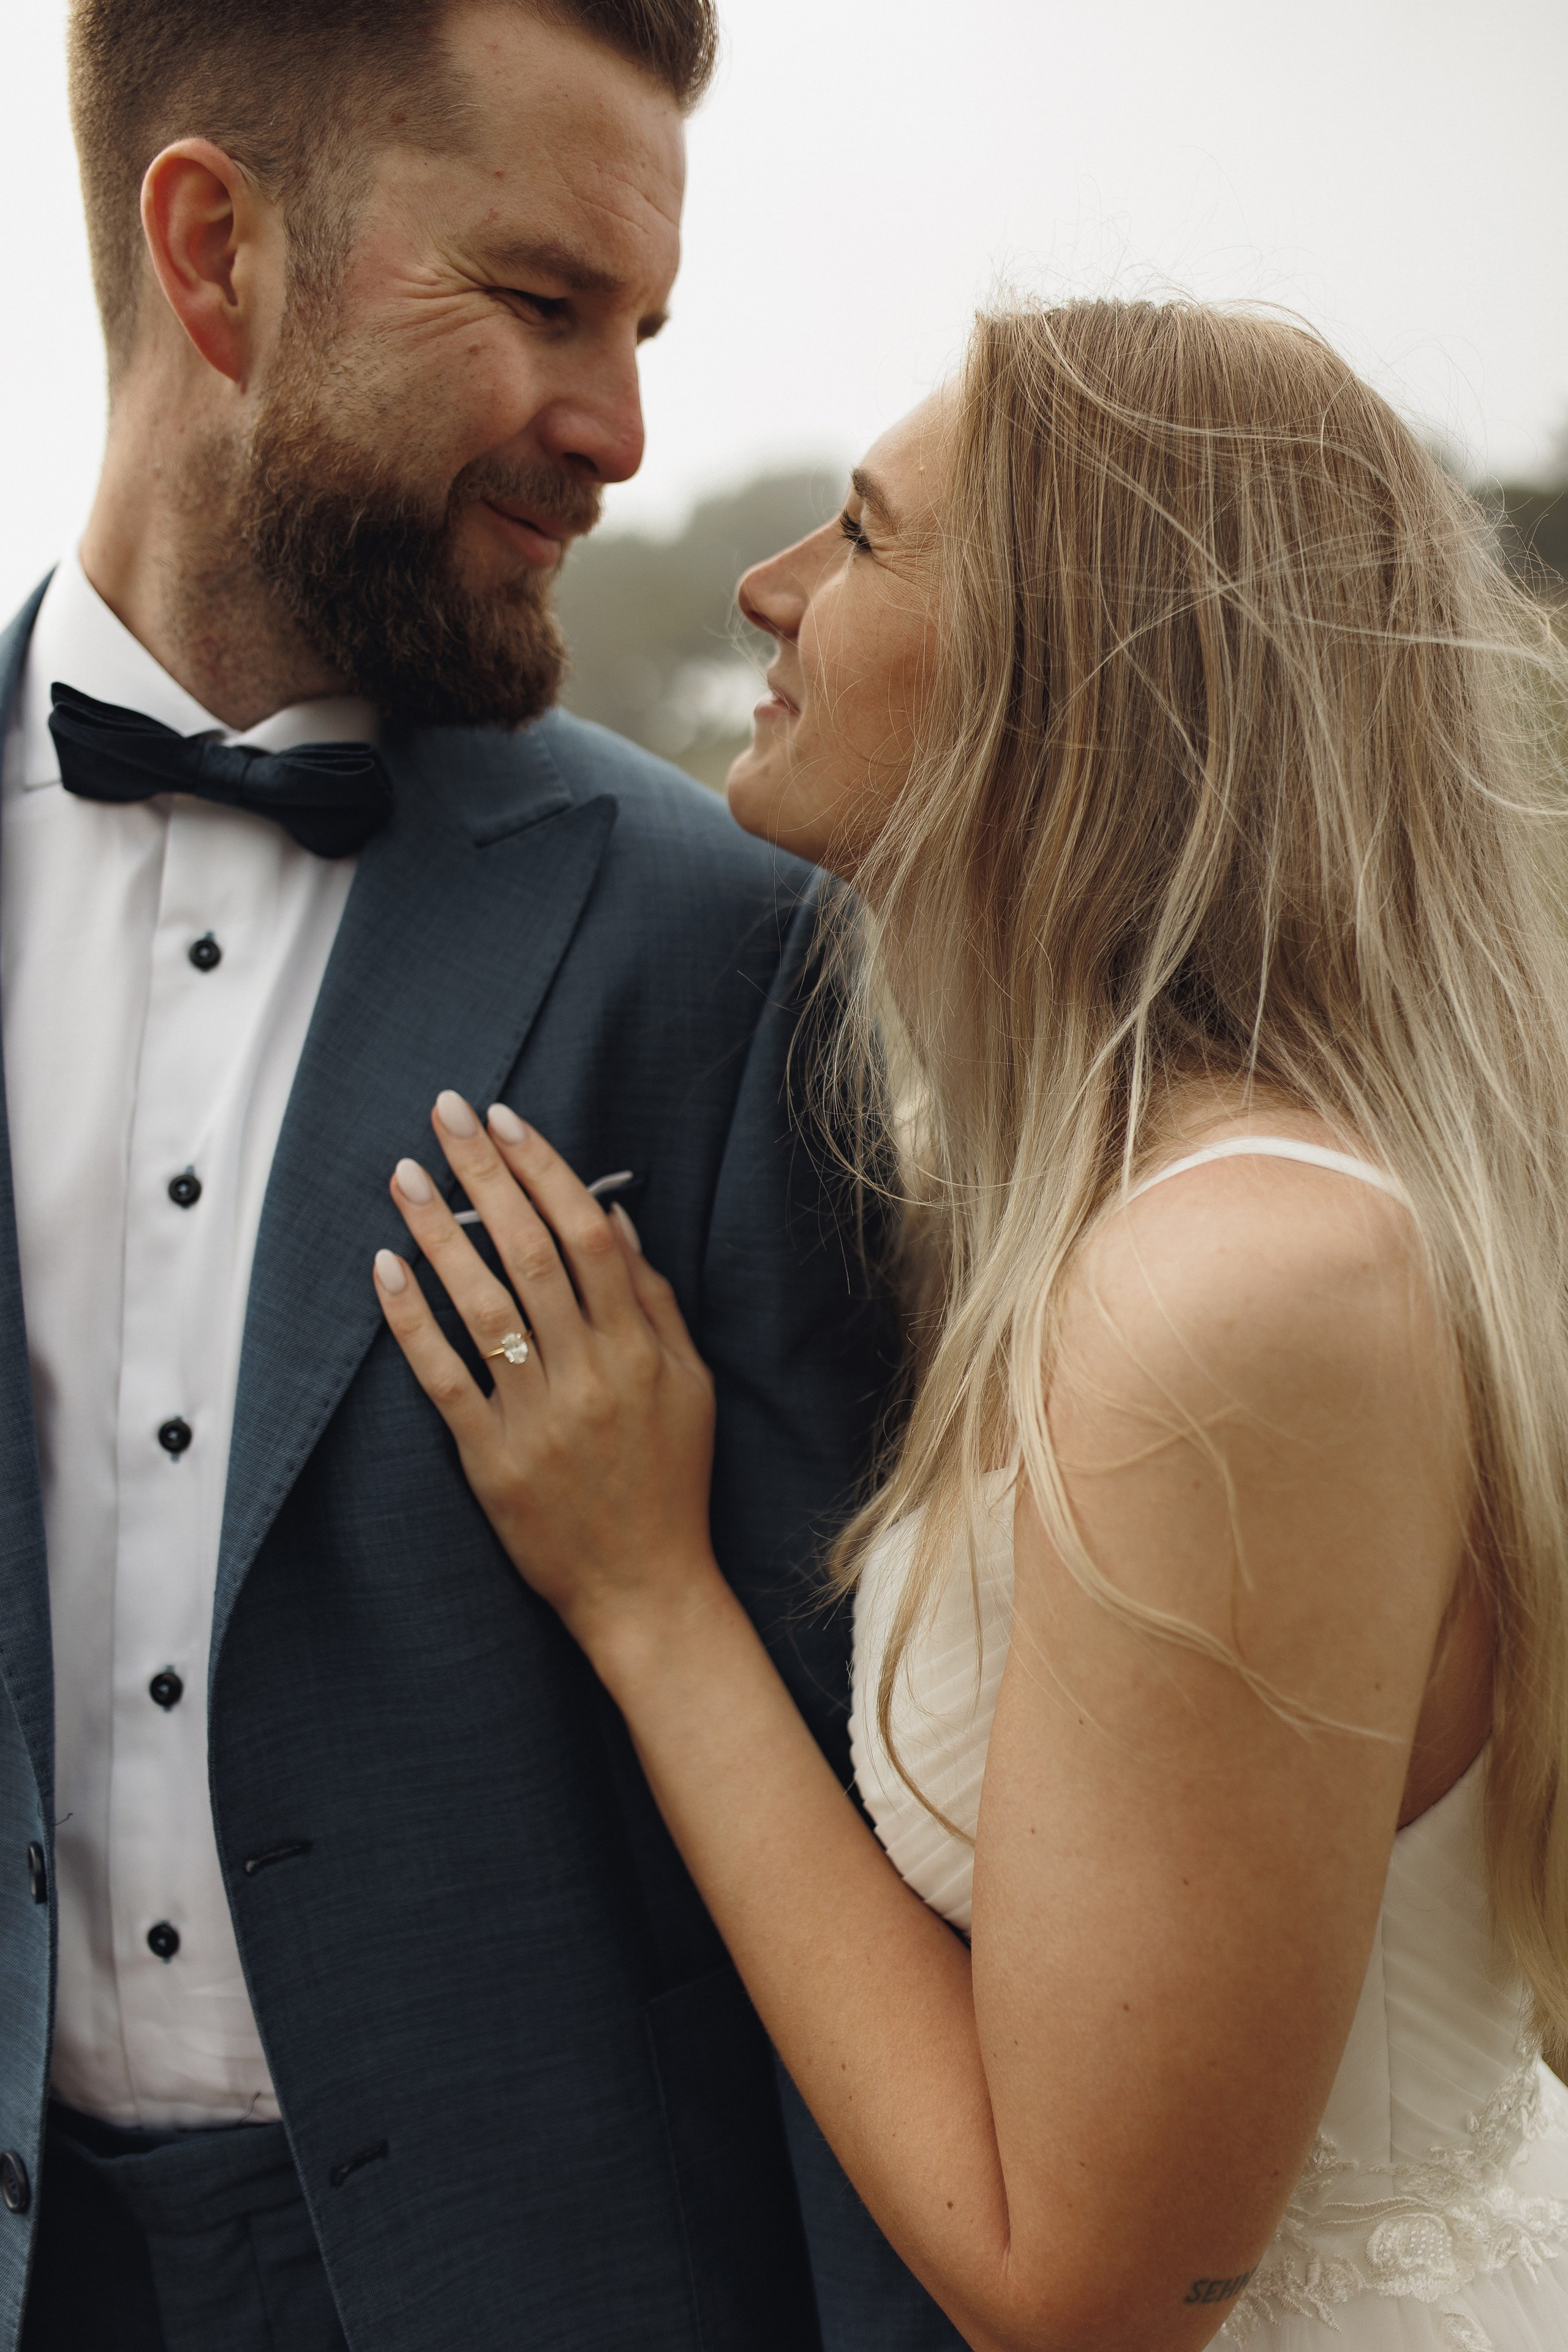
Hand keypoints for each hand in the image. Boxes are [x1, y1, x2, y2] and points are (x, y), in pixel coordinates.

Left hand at [372, 1092, 721, 1661]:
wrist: (646, 1588)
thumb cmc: (670, 1481)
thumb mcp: (689, 1387)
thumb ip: (654, 1303)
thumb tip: (615, 1217)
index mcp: (639, 1351)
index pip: (589, 1238)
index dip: (546, 1172)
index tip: (508, 1120)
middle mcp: (588, 1375)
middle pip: (530, 1254)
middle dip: (486, 1175)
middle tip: (446, 1114)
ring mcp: (536, 1418)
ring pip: (481, 1306)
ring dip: (438, 1233)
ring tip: (406, 1173)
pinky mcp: (490, 1460)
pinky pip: (442, 1379)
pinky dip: (412, 1321)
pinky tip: (386, 1267)